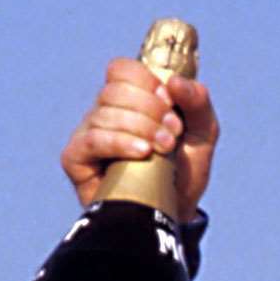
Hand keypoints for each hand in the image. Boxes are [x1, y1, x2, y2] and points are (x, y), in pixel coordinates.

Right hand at [58, 56, 218, 211]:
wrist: (176, 210)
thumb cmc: (184, 169)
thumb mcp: (203, 132)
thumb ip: (197, 101)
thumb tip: (175, 80)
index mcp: (129, 98)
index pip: (122, 69)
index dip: (146, 81)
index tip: (171, 103)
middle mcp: (104, 112)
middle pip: (115, 90)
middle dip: (151, 110)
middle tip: (172, 133)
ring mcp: (88, 133)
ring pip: (106, 114)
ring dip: (142, 129)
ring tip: (163, 149)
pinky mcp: (76, 158)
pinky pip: (93, 139)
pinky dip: (120, 142)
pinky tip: (142, 153)